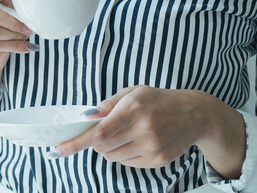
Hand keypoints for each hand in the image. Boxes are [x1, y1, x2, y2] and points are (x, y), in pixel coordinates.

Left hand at [54, 86, 210, 168]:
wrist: (195, 115)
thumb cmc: (160, 100)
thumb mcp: (134, 92)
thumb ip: (109, 104)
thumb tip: (87, 115)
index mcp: (133, 108)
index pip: (99, 132)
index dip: (77, 142)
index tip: (60, 148)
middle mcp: (143, 129)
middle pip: (102, 147)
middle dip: (95, 141)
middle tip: (105, 131)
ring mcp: (152, 146)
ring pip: (113, 157)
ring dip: (110, 149)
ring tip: (126, 134)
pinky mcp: (159, 160)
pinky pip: (129, 163)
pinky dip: (125, 155)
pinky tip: (138, 141)